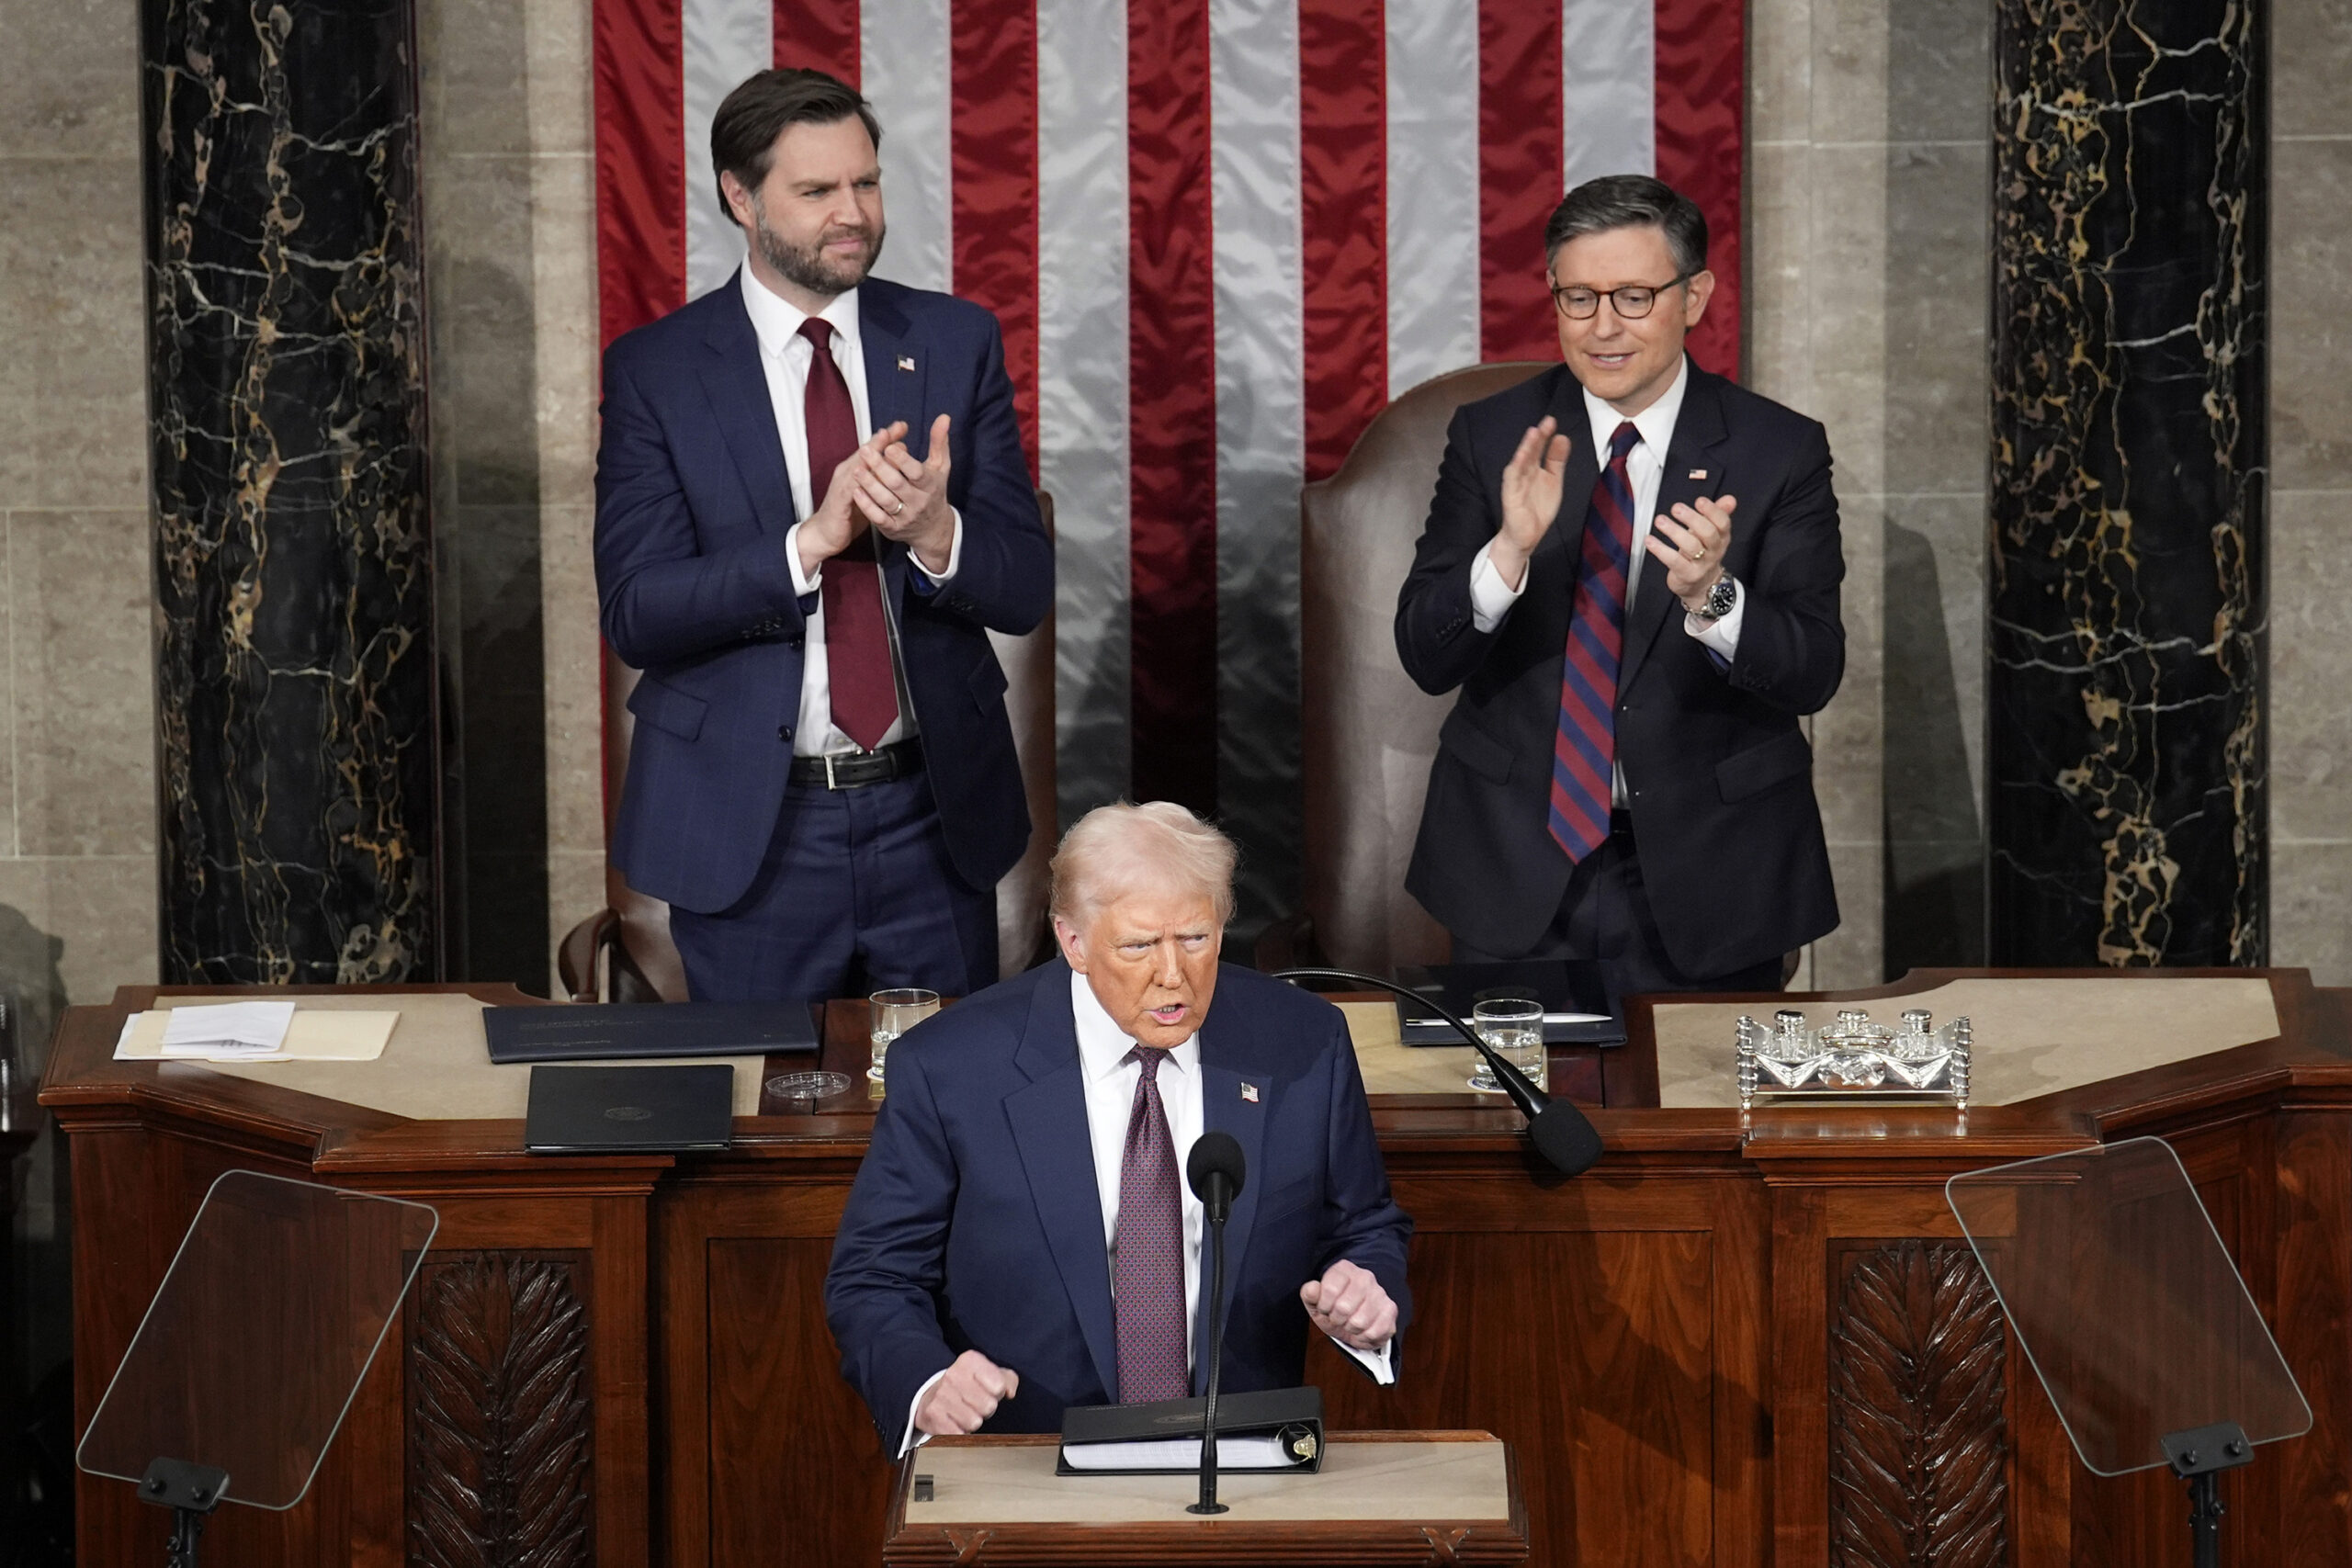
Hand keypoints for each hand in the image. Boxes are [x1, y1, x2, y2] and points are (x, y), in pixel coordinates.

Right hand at [797, 421, 909, 577]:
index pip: (873, 450)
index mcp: (856, 470)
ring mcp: (842, 484)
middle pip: (866, 452)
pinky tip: (868, 470)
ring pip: (859, 464)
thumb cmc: (849, 514)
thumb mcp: (868, 494)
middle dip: (882, 438)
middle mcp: (848, 473)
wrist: (826, 534)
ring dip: (871, 452)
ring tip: (884, 440)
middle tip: (898, 427)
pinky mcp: (839, 500)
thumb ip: (879, 479)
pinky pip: (851, 487)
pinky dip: (860, 477)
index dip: (887, 438)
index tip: (903, 426)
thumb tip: (897, 465)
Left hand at [861, 413, 956, 575]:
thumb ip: (939, 441)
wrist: (933, 528)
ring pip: (885, 500)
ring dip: (870, 485)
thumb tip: (944, 417)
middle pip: (897, 484)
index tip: (890, 447)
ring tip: (856, 469)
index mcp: (929, 484)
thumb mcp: (940, 466)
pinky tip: (856, 491)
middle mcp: (918, 501)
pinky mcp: (893, 528)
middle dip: (880, 467)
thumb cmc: (934, 490)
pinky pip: (878, 518)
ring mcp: (905, 516)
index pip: (916, 472)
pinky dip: (867, 505)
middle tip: (865, 450)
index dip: (903, 460)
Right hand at [914, 1350, 1019, 1436]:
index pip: (999, 1386)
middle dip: (985, 1409)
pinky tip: (954, 1422)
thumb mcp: (988, 1374)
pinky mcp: (932, 1415)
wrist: (929, 1395)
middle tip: (975, 1405)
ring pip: (974, 1422)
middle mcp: (953, 1375)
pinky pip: (958, 1434)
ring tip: (964, 1413)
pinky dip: (959, 1433)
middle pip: (988, 1406)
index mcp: (970, 1361)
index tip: (988, 1391)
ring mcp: (941, 1395)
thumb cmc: (967, 1386)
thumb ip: (1008, 1380)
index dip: (997, 1393)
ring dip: (972, 1422)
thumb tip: (1010, 1392)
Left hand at [1300, 1259, 1396, 1352]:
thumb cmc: (1334, 1310)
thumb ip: (1310, 1294)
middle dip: (1337, 1319)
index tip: (1325, 1308)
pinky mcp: (1390, 1310)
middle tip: (1338, 1318)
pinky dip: (1363, 1337)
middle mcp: (1365, 1277)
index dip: (1323, 1306)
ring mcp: (1380, 1293)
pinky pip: (1372, 1332)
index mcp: (1344, 1269)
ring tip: (1350, 1324)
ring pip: (1358, 1322)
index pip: (1329, 1289)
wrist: (1355, 1323)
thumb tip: (1311, 1289)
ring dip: (1350, 1329)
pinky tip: (1362, 1330)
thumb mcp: (1316, 1303)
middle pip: (1343, 1307)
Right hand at [1489, 417, 1571, 590]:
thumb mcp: (1553, 480)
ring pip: (1519, 463)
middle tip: (1546, 422)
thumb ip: (1556, 460)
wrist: (1527, 536)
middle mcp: (1524, 473)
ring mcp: (1516, 484)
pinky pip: (1512, 480)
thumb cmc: (1537, 508)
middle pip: (1529, 452)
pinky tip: (1520, 457)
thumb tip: (1562, 437)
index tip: (1552, 421)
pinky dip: (1515, 468)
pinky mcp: (1510, 497)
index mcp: (1534, 468)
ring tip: (1533, 434)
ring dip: (1525, 448)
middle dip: (1537, 437)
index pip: (1539, 448)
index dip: (1545, 435)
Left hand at [1646, 493, 1737, 610]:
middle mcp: (1714, 550)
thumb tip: (1730, 498)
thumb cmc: (1703, 554)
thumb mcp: (1711, 534)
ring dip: (1674, 531)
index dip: (1713, 511)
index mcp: (1721, 537)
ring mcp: (1701, 564)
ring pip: (1690, 546)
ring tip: (1660, 520)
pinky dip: (1660, 549)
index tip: (1699, 500)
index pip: (1723, 523)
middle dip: (1692, 519)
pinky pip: (1674, 561)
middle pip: (1708, 533)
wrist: (1703, 587)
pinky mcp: (1687, 574)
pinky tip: (1649, 540)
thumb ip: (1718, 514)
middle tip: (1676, 508)